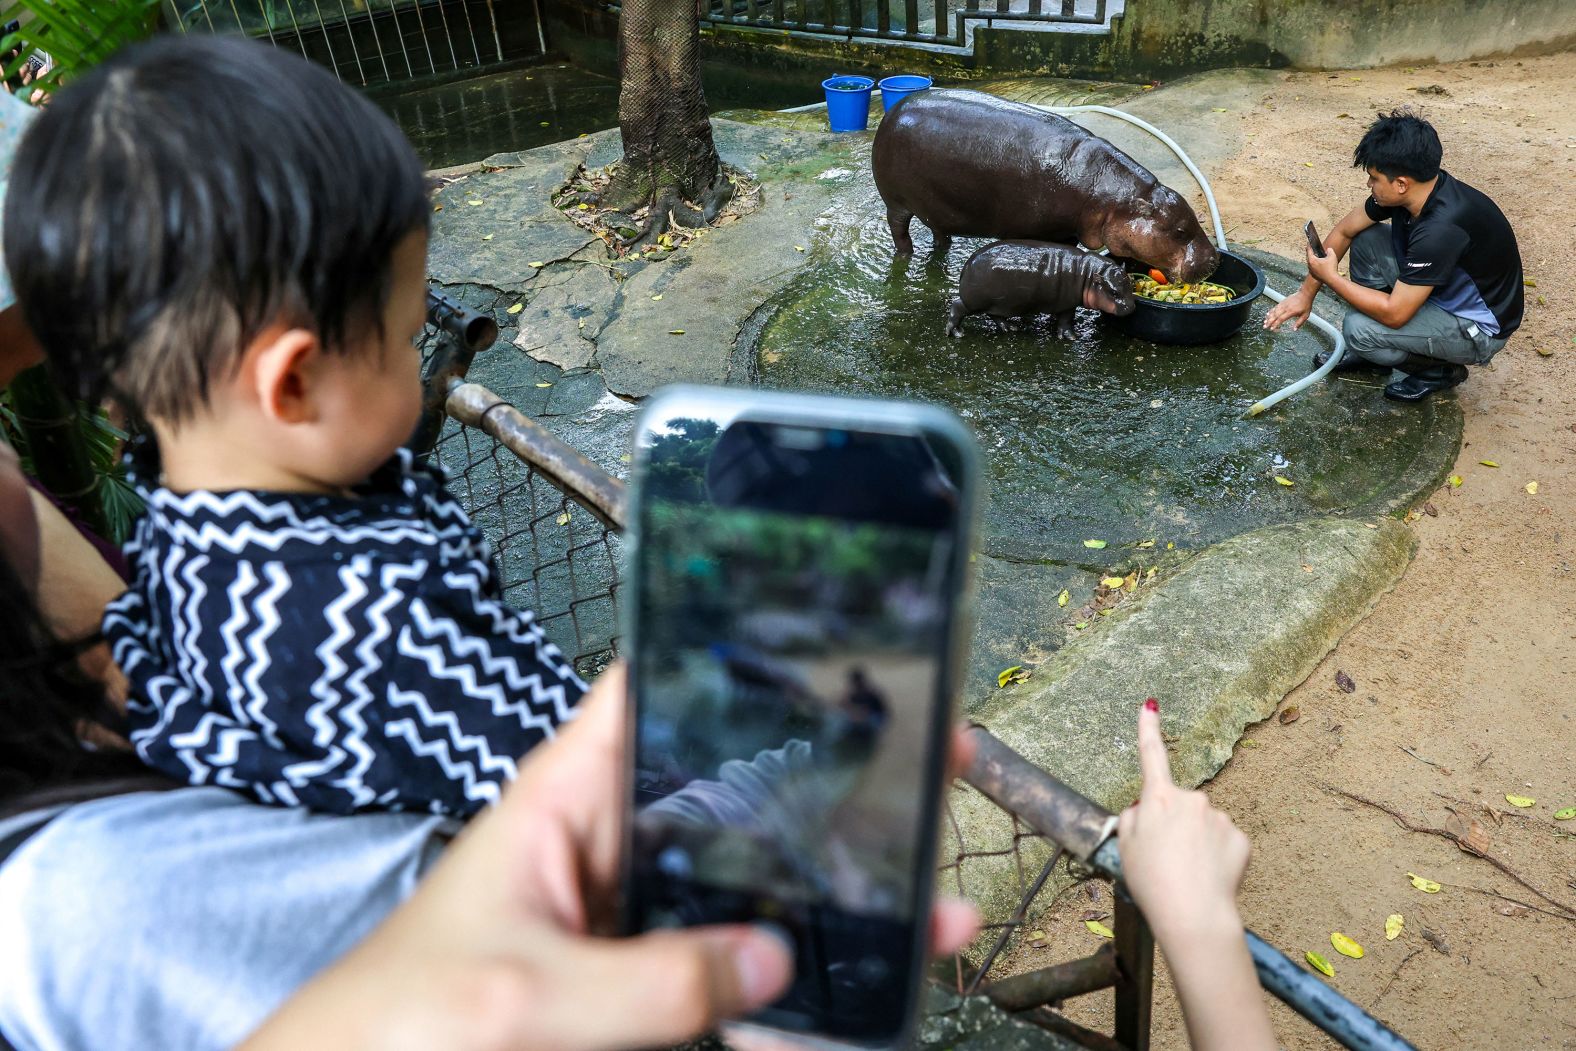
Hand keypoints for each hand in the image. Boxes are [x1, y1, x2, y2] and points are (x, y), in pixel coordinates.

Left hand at [245, 664, 979, 1050]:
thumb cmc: (397, 1023)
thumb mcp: (526, 995)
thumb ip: (649, 981)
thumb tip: (770, 961)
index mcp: (565, 800)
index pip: (646, 693)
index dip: (727, 654)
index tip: (820, 637)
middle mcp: (611, 845)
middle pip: (734, 792)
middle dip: (827, 783)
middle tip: (925, 761)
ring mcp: (634, 915)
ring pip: (750, 887)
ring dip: (835, 892)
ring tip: (930, 898)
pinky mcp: (643, 982)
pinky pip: (733, 970)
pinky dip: (799, 983)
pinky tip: (866, 988)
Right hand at [1116, 701, 1250, 943]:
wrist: (1194, 915)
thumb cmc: (1152, 884)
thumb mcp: (1124, 848)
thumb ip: (1133, 819)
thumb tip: (1146, 810)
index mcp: (1158, 800)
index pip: (1151, 755)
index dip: (1148, 728)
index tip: (1150, 705)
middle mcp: (1191, 800)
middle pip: (1179, 806)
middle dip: (1173, 825)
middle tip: (1165, 860)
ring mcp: (1219, 818)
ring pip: (1203, 826)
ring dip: (1196, 843)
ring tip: (1187, 873)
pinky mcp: (1240, 838)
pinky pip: (1224, 842)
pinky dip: (1217, 856)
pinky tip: (1208, 876)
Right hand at [1262, 288, 1312, 331]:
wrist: (1305, 294)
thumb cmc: (1306, 304)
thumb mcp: (1305, 315)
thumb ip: (1299, 323)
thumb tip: (1294, 329)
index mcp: (1291, 312)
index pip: (1281, 319)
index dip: (1275, 324)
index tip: (1272, 328)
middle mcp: (1286, 308)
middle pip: (1275, 316)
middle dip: (1269, 322)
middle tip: (1265, 327)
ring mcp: (1283, 304)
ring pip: (1274, 311)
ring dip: (1269, 317)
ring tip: (1265, 321)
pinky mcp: (1283, 302)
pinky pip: (1275, 307)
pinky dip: (1271, 311)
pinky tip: (1268, 314)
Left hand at [1304, 244, 1338, 285]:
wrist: (1332, 280)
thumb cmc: (1331, 267)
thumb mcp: (1332, 256)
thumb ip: (1329, 250)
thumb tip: (1328, 249)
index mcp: (1312, 260)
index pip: (1309, 251)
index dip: (1309, 246)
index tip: (1308, 242)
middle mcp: (1310, 266)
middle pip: (1308, 257)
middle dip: (1310, 252)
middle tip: (1311, 248)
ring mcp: (1311, 271)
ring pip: (1310, 263)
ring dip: (1312, 259)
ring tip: (1315, 255)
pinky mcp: (1314, 275)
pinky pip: (1313, 267)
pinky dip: (1315, 264)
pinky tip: (1318, 263)